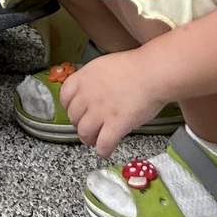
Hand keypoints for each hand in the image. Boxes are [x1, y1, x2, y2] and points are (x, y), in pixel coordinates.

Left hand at [59, 49, 174, 160]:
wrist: (152, 73)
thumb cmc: (135, 67)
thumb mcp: (105, 66)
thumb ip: (94, 80)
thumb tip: (93, 92)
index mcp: (84, 77)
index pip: (64, 96)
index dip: (70, 107)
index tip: (78, 111)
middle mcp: (88, 94)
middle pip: (73, 117)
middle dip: (80, 124)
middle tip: (90, 127)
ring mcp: (101, 111)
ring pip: (84, 133)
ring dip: (89, 139)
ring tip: (96, 141)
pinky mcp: (116, 125)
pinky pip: (103, 144)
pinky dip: (103, 150)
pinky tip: (107, 151)